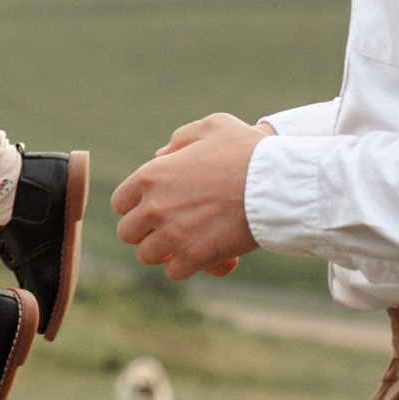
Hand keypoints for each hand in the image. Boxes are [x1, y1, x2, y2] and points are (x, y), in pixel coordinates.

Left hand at [111, 113, 267, 282]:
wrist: (278, 184)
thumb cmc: (248, 152)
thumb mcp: (212, 126)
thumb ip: (181, 139)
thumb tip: (160, 155)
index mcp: (152, 175)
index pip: (120, 203)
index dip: (135, 207)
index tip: (153, 209)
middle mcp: (154, 206)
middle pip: (127, 233)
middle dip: (145, 233)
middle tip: (169, 229)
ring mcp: (173, 234)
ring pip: (146, 256)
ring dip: (165, 252)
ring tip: (187, 243)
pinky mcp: (195, 257)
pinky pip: (174, 273)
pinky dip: (188, 267)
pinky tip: (206, 256)